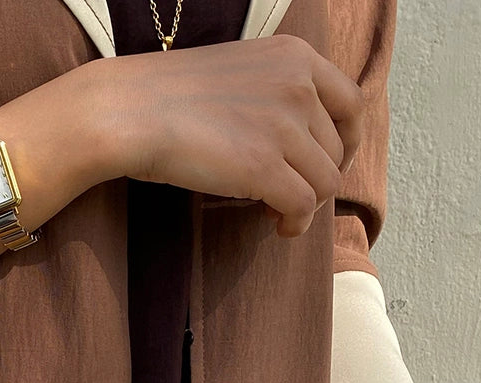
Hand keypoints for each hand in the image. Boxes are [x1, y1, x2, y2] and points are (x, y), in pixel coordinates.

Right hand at [83, 33, 364, 236]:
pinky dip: (295, 223)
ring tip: (279, 215)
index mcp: (295, 57)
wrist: (128, 111)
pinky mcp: (264, 166)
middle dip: (319, 179)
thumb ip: (271, 94)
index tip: (328, 162)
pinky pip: (302, 205)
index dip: (347, 142)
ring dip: (306, 206)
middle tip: (290, 196)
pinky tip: (277, 227)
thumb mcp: (235, 74)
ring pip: (325, 182)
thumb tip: (290, 143)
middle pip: (337, 149)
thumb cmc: (164, 98)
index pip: (353, 103)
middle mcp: (299, 86)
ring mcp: (284, 126)